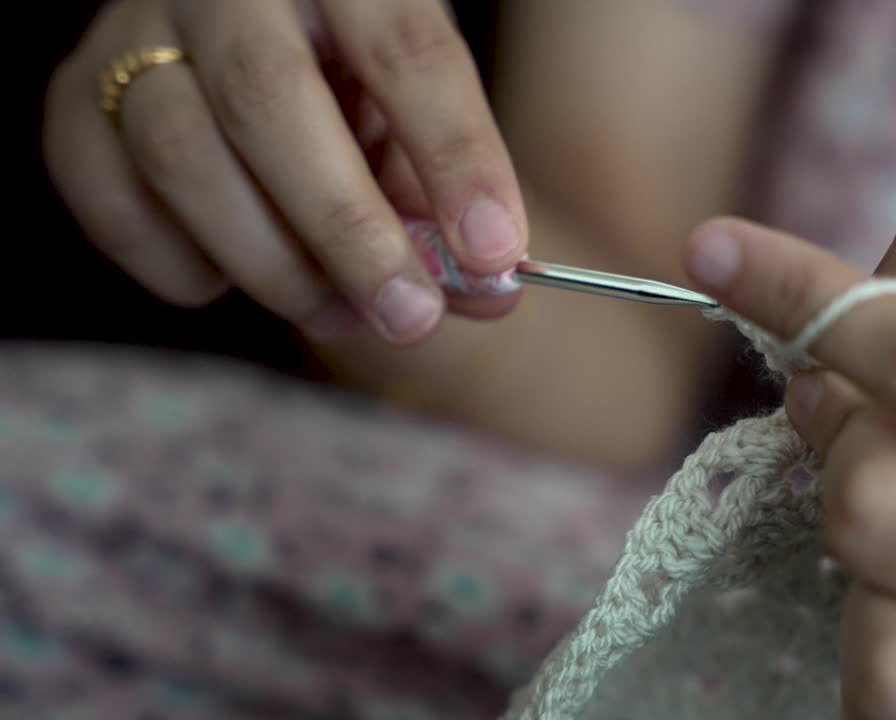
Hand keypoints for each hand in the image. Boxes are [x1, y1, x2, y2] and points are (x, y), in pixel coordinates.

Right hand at [44, 0, 526, 344]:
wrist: (266, 51)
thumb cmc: (360, 89)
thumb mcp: (419, 118)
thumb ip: (453, 197)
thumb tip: (490, 293)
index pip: (406, 50)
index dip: (454, 156)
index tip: (494, 254)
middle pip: (269, 102)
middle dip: (347, 231)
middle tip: (410, 317)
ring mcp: (132, 33)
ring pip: (181, 155)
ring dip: (272, 264)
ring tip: (342, 315)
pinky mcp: (75, 100)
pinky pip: (115, 204)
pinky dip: (187, 266)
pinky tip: (240, 276)